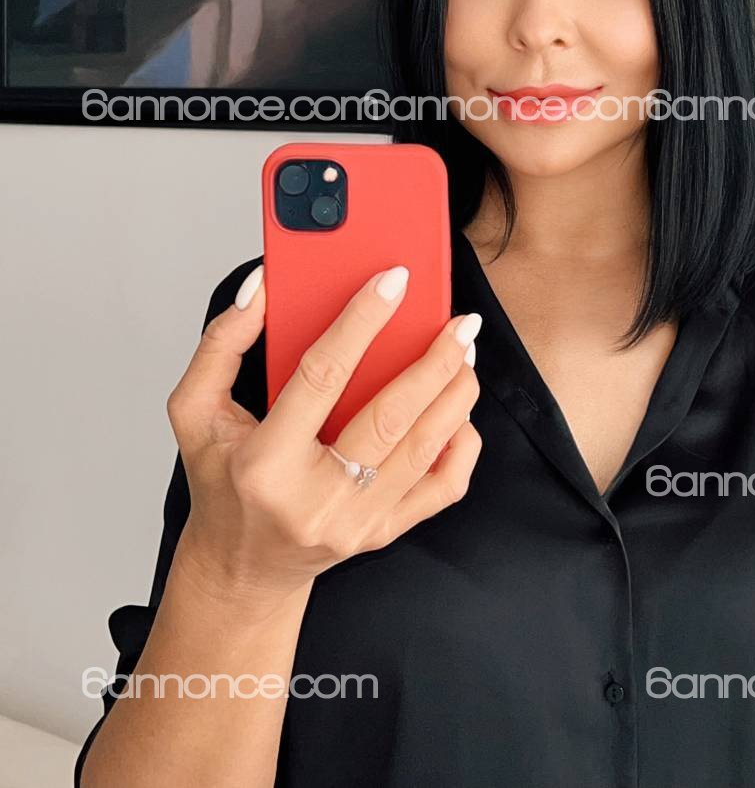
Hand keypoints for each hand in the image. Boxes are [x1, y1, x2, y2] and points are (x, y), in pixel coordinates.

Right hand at [166, 264, 480, 606]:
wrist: (241, 567)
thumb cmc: (223, 483)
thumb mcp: (197, 411)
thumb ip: (222, 344)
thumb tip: (264, 287)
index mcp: (265, 464)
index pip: (322, 377)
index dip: (361, 321)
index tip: (393, 280)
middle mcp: (316, 499)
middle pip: (391, 416)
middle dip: (434, 360)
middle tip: (458, 320)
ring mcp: (356, 522)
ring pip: (425, 448)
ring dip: (455, 392)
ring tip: (464, 352)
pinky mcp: (384, 533)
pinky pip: (443, 487)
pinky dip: (462, 444)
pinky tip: (460, 412)